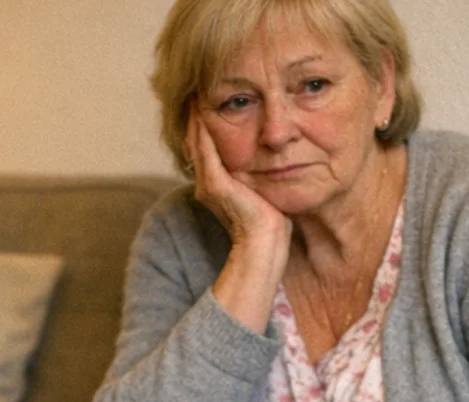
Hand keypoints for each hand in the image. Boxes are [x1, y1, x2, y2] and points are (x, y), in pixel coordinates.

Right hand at [183, 105, 288, 249]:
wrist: (266, 242)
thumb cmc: (271, 220)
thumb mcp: (263, 189)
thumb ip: (259, 172)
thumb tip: (273, 154)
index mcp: (216, 185)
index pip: (205, 148)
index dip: (203, 125)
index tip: (208, 101)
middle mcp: (207, 183)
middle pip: (195, 142)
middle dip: (195, 118)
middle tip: (196, 91)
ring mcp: (208, 184)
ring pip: (196, 143)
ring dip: (194, 118)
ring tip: (195, 95)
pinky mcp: (214, 185)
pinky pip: (204, 150)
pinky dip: (201, 129)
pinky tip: (201, 110)